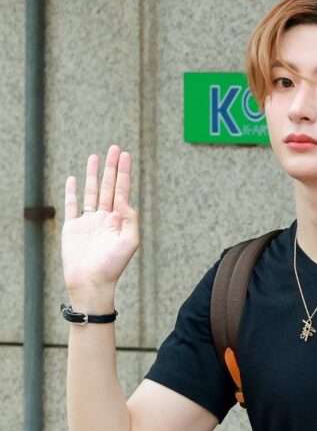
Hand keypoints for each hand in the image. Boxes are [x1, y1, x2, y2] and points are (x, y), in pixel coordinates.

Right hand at [61, 145, 139, 291]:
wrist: (91, 282)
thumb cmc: (113, 265)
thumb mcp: (130, 241)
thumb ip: (130, 218)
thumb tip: (125, 199)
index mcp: (119, 220)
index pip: (122, 191)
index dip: (124, 173)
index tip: (125, 156)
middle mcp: (105, 218)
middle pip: (109, 187)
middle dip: (112, 167)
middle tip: (115, 148)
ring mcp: (88, 222)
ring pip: (92, 192)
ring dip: (94, 174)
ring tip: (96, 157)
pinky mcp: (73, 227)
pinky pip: (72, 205)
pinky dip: (72, 192)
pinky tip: (73, 179)